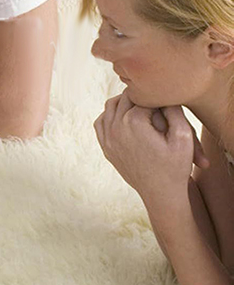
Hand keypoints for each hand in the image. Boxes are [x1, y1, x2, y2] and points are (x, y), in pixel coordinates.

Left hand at [93, 91, 197, 207]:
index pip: (143, 95)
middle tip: (154, 102)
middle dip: (140, 97)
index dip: (155, 97)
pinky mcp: (105, 146)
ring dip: (124, 103)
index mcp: (134, 122)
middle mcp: (115, 127)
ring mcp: (107, 138)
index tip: (164, 104)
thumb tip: (161, 91)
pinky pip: (100, 121)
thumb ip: (173, 109)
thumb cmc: (175, 166)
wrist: (161, 193)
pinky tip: (124, 118)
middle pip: (125, 97)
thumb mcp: (184, 136)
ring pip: (110, 106)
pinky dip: (110, 115)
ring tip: (141, 107)